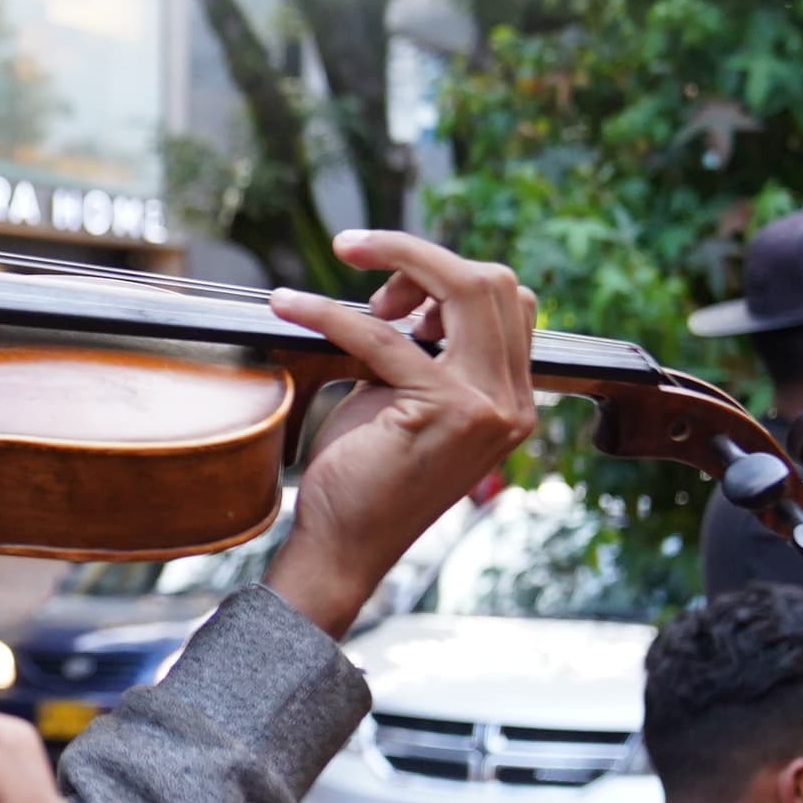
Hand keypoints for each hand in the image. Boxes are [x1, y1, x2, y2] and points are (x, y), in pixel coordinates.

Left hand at [262, 231, 540, 636]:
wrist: (344, 545)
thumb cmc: (363, 473)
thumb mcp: (403, 396)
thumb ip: (422, 348)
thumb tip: (409, 290)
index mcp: (510, 395)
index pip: (505, 301)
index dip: (442, 275)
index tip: (384, 287)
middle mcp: (513, 399)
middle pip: (494, 282)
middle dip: (421, 257)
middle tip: (357, 261)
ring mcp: (490, 405)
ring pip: (465, 288)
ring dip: (397, 260)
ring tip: (338, 273)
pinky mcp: (448, 410)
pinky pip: (385, 336)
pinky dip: (329, 312)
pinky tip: (288, 305)